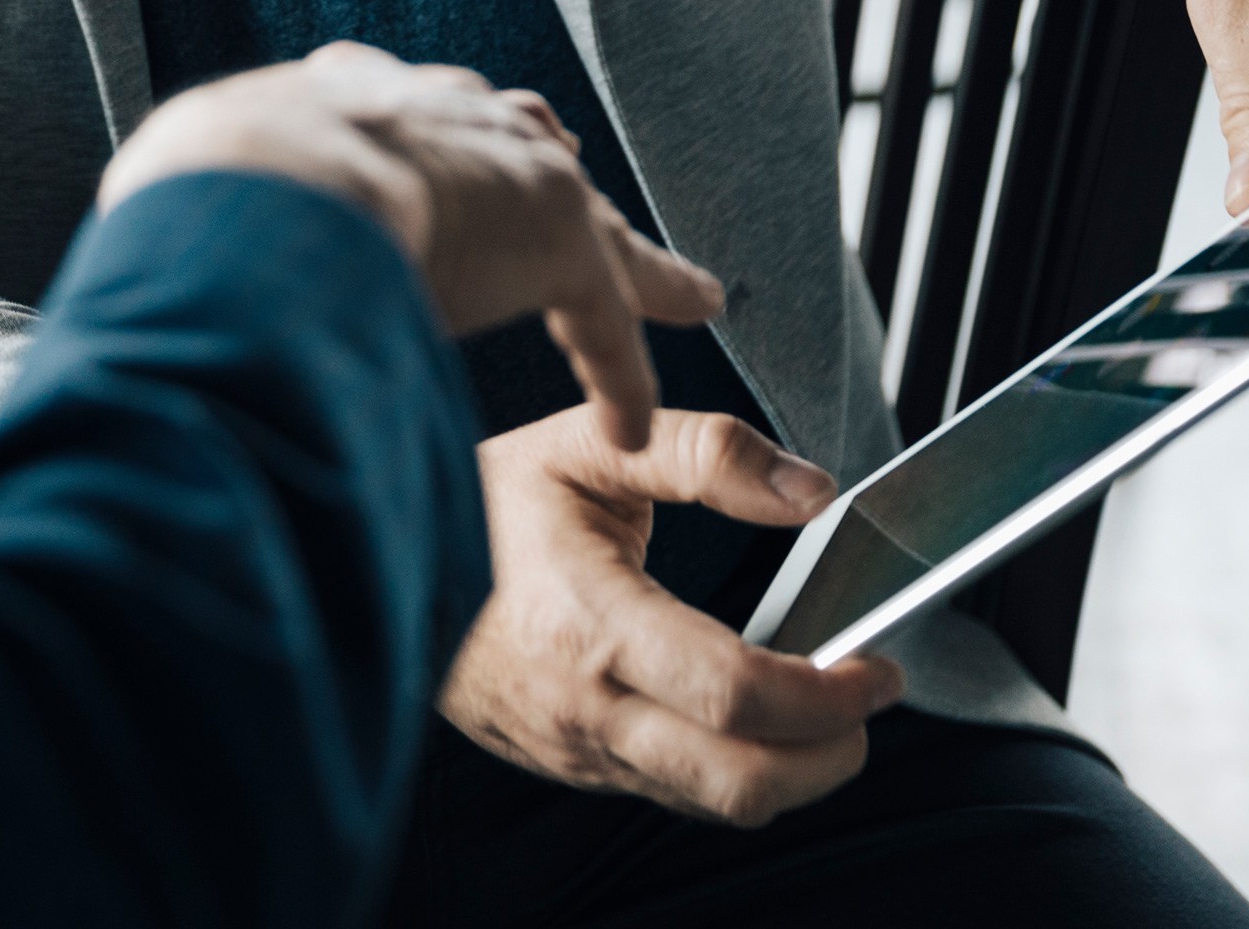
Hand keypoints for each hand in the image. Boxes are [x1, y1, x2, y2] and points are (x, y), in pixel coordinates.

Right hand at [97, 43, 723, 450]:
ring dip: (623, 266)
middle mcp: (441, 113)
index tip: (422, 157)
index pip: (408, 112)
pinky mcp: (554, 240)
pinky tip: (629, 425)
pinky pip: (601, 323)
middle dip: (541, 171)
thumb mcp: (192, 175)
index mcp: (350, 96)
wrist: (265, 175)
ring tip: (679, 293)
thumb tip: (143, 247)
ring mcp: (505, 171)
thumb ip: (189, 209)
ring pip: (587, 226)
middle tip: (562, 197)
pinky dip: (614, 373)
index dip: (423, 141)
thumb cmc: (207, 182)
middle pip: (518, 143)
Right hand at [436, 409, 903, 826]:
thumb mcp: (586, 443)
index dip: (829, 694)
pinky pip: (673, 792)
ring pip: (714, 804)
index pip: (737, 695)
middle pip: (742, 783)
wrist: (376, 564)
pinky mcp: (571, 767)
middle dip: (833, 756)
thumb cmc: (475, 505)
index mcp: (588, 622)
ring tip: (814, 708)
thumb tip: (808, 488)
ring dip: (790, 769)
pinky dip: (729, 765)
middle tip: (861, 701)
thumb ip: (706, 452)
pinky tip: (738, 714)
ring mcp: (576, 749)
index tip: (871, 664)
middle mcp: (583, 706)